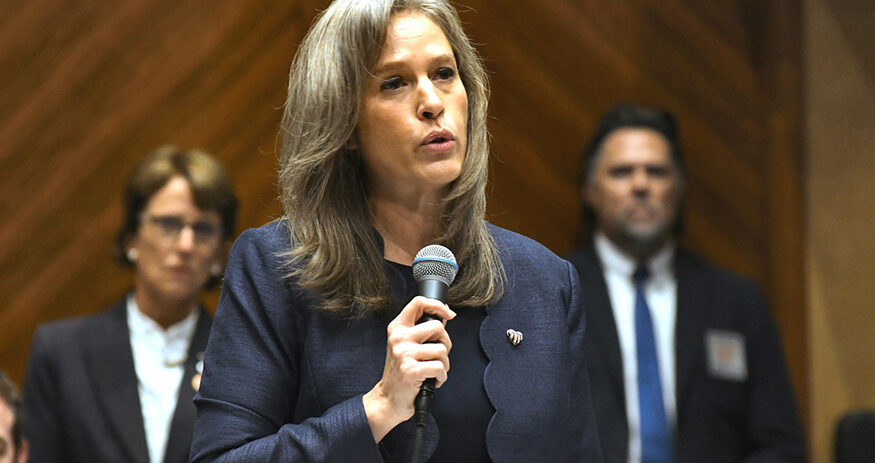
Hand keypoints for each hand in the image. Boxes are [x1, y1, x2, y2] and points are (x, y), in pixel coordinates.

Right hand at [363, 296, 455, 441]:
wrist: (388, 399)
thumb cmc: (401, 373)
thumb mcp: (406, 346)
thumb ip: (422, 330)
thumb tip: (444, 315)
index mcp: (397, 328)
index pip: (418, 303)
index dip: (438, 306)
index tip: (449, 315)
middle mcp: (399, 338)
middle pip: (438, 327)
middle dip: (445, 343)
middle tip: (437, 355)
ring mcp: (404, 353)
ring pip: (442, 350)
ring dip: (444, 364)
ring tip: (433, 371)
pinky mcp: (412, 370)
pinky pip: (440, 367)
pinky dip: (442, 377)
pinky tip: (433, 381)